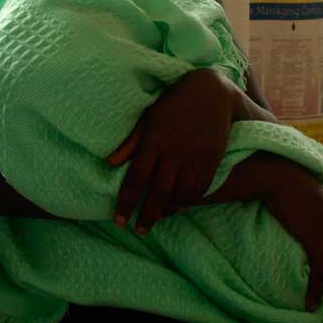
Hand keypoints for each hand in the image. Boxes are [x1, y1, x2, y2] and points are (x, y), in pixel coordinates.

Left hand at [107, 69, 237, 233]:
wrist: (212, 91)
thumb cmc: (174, 102)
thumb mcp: (150, 117)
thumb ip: (131, 142)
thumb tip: (110, 162)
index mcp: (155, 141)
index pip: (136, 179)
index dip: (127, 202)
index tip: (119, 220)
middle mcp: (174, 152)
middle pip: (158, 192)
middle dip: (147, 215)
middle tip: (139, 230)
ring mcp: (195, 156)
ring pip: (180, 194)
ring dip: (167, 211)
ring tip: (157, 220)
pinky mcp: (212, 158)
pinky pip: (200, 187)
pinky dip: (188, 201)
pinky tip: (179, 206)